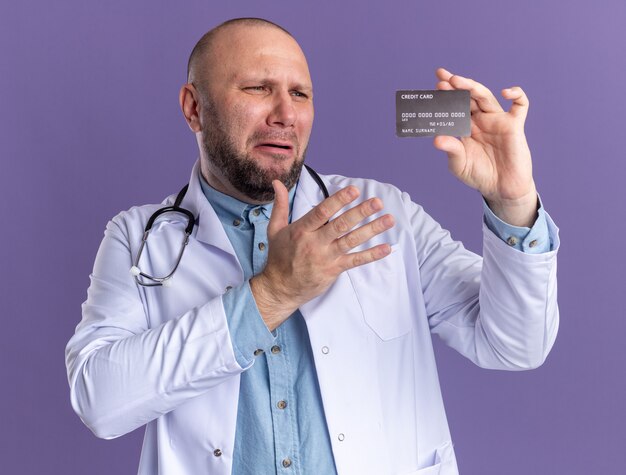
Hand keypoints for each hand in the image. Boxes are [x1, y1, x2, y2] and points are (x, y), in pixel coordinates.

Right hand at [250, 180, 394, 329]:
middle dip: (360, 212)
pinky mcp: (334, 270)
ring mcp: (326, 257)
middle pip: (340, 225)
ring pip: (351, 241)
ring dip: (371, 230)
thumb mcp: (275, 229)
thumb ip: (280, 205)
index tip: (354, 190)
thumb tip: (277, 182)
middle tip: (377, 202)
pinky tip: (386, 247)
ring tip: (389, 220)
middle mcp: (315, 243)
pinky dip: (371, 255)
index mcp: (301, 230)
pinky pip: (355, 261)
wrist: (280, 288)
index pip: (322, 212)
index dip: (339, 200)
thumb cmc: (279, 256)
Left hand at [433, 68, 537, 226]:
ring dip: (472, 87)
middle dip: (455, 86)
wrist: (500, 189)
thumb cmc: (479, 175)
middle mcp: (480, 120)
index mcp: (466, 127)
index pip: (454, 107)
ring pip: (486, 97)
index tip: (435, 87)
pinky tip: (506, 92)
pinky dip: (517, 94)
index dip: (446, 96)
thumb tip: (436, 139)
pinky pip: (521, 105)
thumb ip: (451, 150)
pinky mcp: (514, 126)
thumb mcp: (459, 165)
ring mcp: (497, 121)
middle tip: (442, 78)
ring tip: (456, 81)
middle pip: (468, 97)